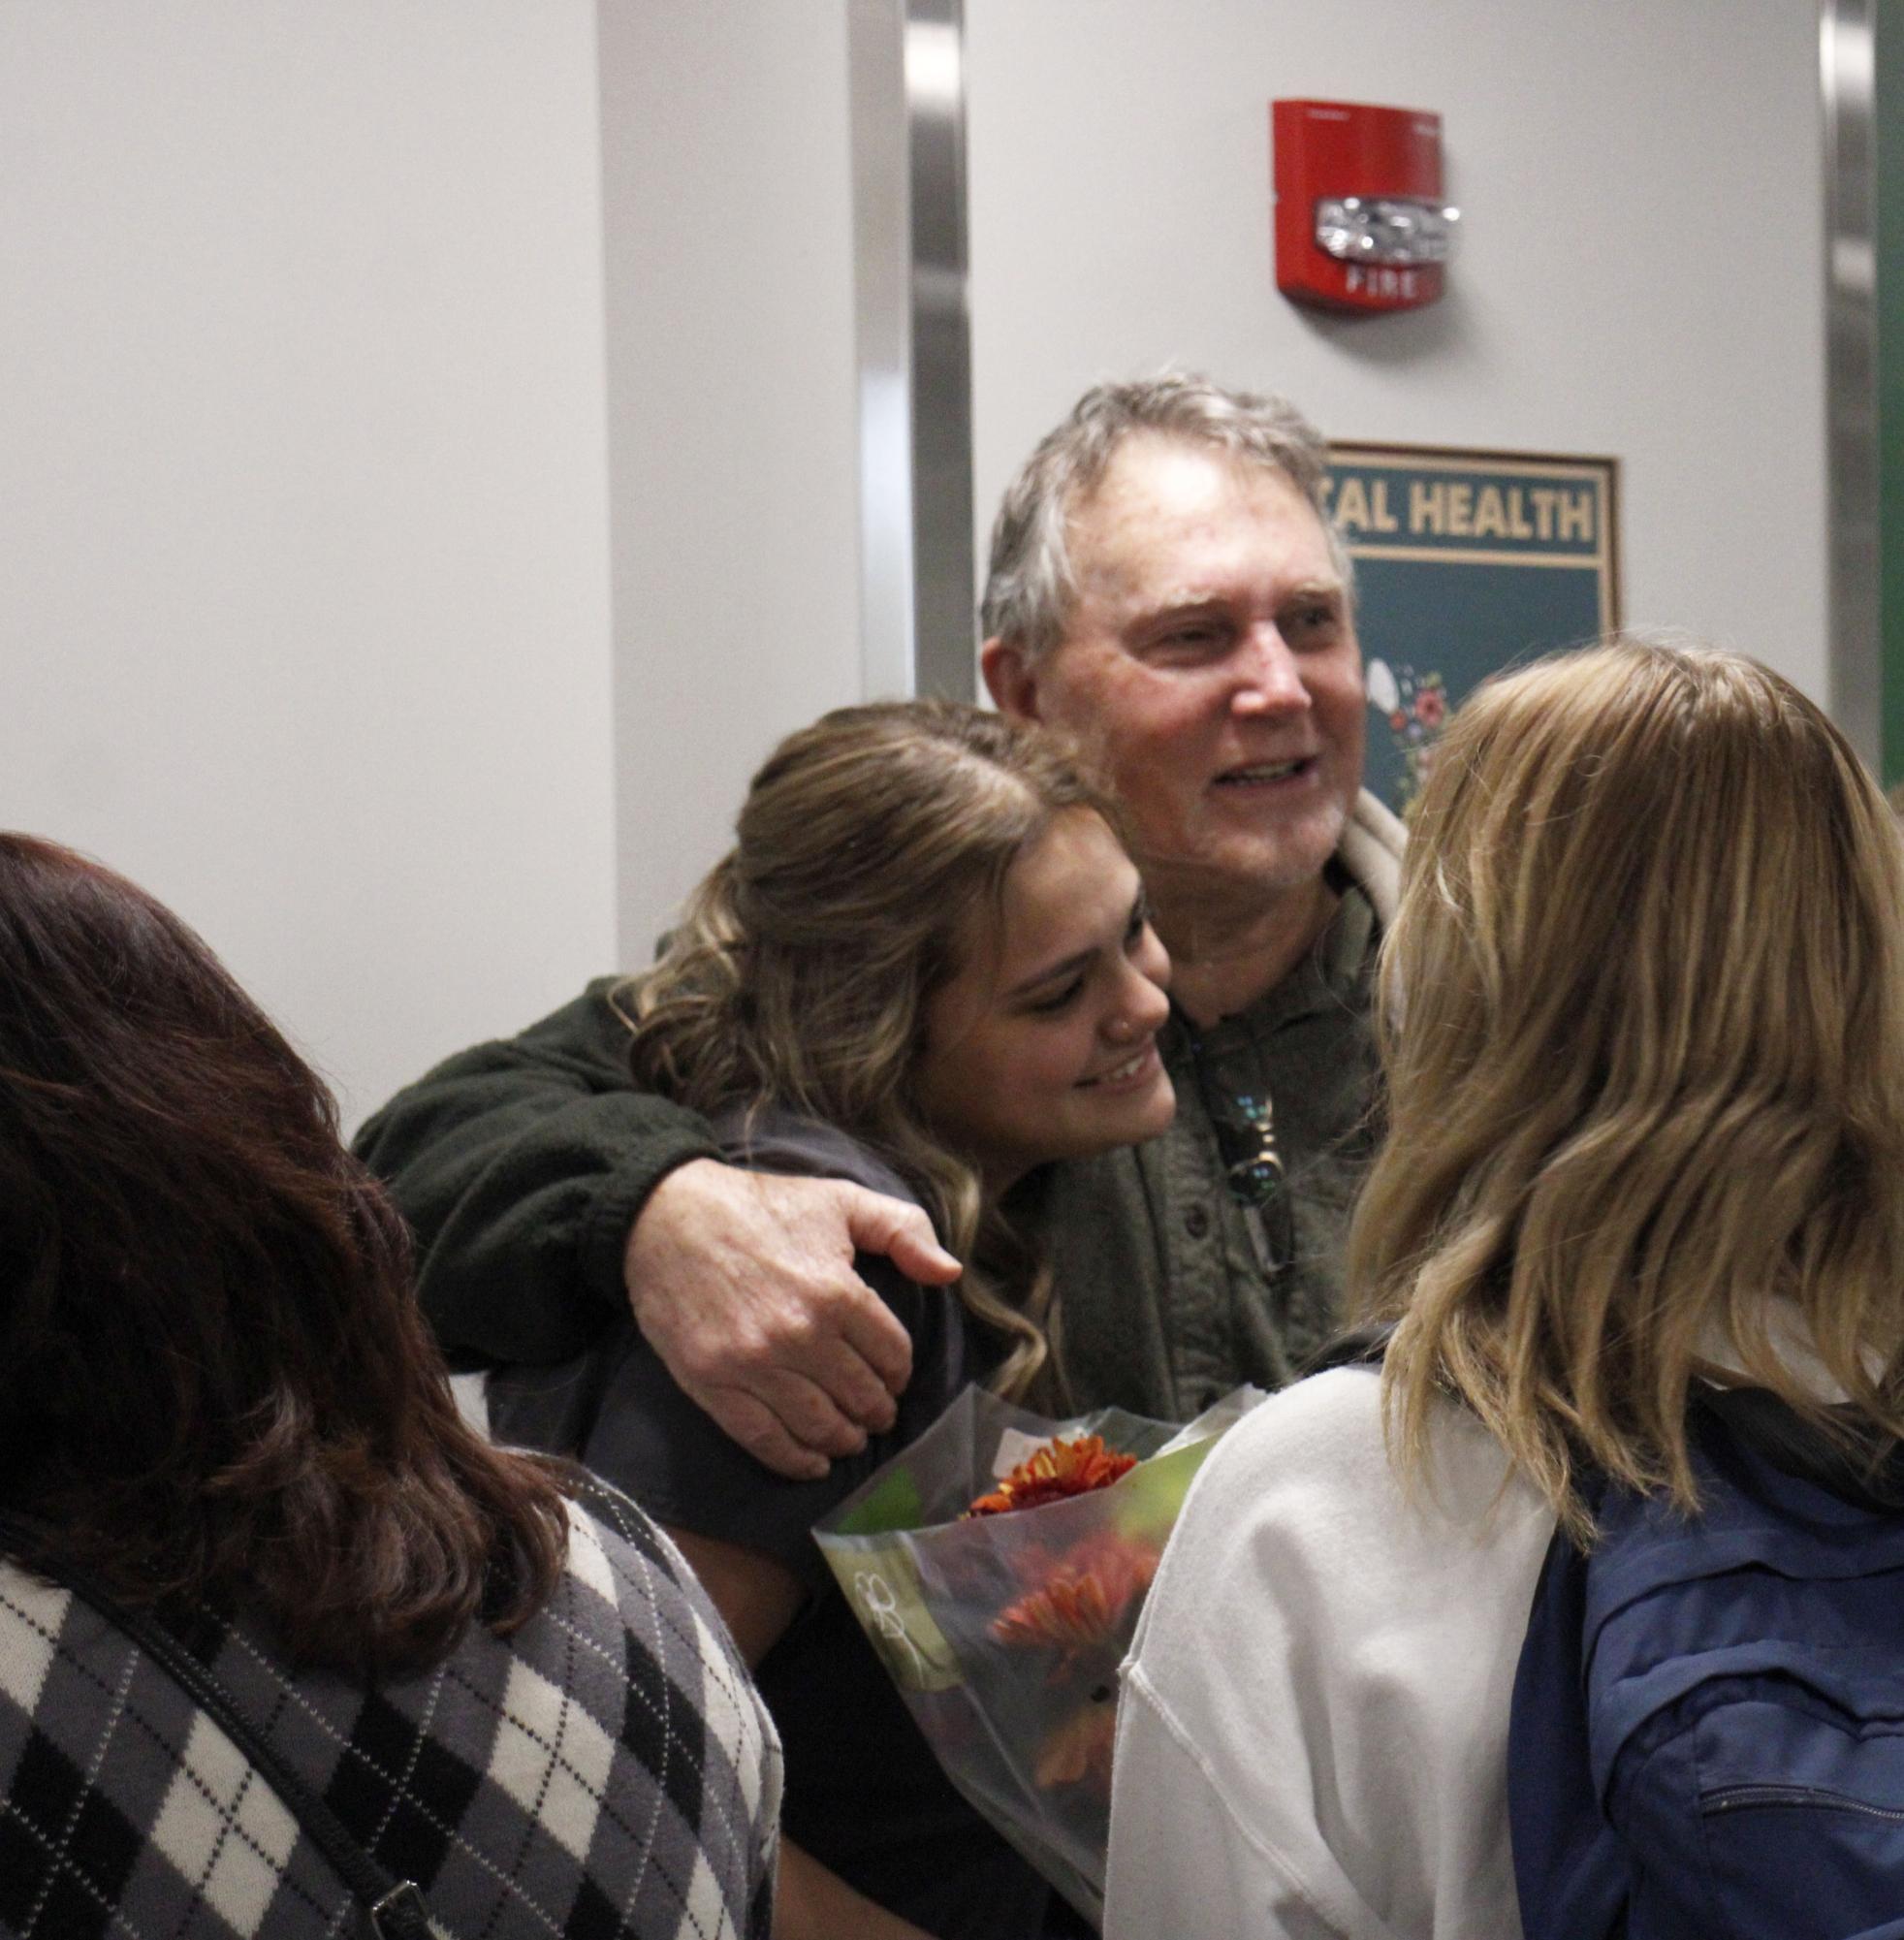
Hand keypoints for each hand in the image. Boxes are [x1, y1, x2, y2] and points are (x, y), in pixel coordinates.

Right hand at [624, 1159, 960, 1479]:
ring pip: (819, 1425)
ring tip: (850, 1437)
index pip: (892, 1355)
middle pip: (860, 1396)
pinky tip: (813, 1463)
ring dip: (844, 1439)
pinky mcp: (713, 1383)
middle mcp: (800, 1335)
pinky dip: (795, 1460)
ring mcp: (753, 1364)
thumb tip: (950, 1273)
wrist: (666, 1217)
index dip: (899, 1371)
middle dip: (876, 1410)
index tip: (894, 1376)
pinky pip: (764, 1439)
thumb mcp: (841, 1199)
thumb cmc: (760, 1207)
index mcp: (837, 1292)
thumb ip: (904, 1230)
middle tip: (877, 1413)